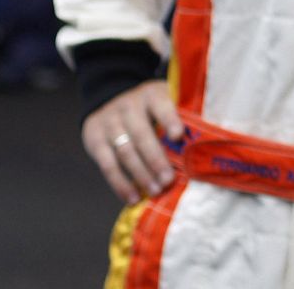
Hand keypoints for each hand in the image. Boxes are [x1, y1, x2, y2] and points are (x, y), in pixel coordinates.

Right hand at [81, 80, 183, 204]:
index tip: (178, 137)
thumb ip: (179, 115)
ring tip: (155, 190)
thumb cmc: (148, 106)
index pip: (161, 106)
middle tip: (168, 180)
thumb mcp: (163, 99)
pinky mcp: (94, 139)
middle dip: (156, 160)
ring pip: (125, 152)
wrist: (108, 97)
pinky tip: (133, 197)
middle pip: (142, 135)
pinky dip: (120, 184)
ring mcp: (109, 123)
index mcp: (151, 95)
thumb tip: (199, 145)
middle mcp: (128, 107)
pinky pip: (107, 165)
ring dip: (141, 175)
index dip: (169, 120)